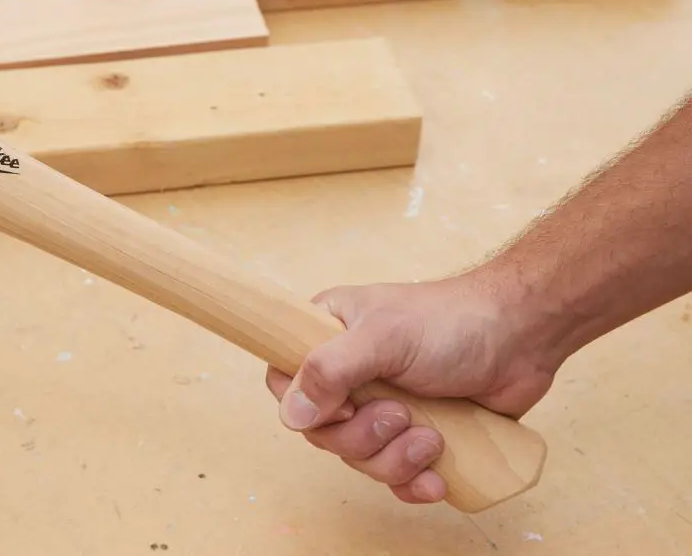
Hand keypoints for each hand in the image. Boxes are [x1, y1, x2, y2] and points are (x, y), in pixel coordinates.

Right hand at [265, 275, 557, 504]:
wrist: (521, 337)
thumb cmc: (451, 322)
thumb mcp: (384, 337)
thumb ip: (330, 370)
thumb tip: (291, 416)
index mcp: (329, 336)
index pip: (284, 382)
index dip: (307, 406)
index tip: (347, 403)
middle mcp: (349, 373)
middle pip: (322, 432)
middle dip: (363, 438)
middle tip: (402, 415)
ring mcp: (381, 406)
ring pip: (359, 459)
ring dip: (394, 460)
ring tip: (431, 438)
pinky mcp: (414, 434)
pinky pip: (394, 477)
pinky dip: (414, 483)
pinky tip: (437, 477)